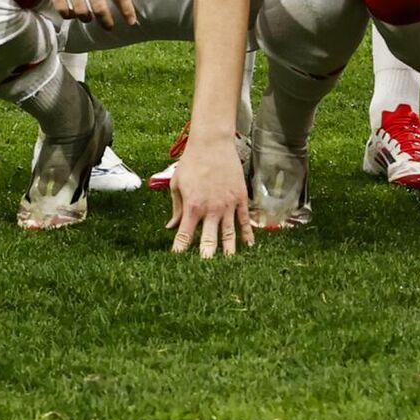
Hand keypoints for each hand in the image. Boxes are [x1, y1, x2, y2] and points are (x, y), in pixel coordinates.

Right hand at [28, 0, 136, 28]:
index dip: (127, 10)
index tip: (132, 22)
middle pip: (100, 7)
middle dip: (107, 21)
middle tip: (109, 27)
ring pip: (81, 11)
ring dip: (86, 18)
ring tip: (88, 17)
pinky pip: (62, 9)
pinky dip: (69, 15)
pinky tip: (71, 13)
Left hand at [169, 132, 252, 258]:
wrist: (212, 142)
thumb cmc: (191, 161)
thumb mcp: (177, 184)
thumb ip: (176, 208)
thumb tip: (171, 228)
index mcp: (192, 206)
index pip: (184, 236)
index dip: (180, 252)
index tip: (177, 266)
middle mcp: (211, 209)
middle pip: (208, 241)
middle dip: (205, 259)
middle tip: (204, 277)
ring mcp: (227, 204)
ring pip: (229, 235)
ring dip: (228, 252)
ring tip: (228, 269)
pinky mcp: (240, 197)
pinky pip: (244, 220)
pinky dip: (247, 234)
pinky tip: (249, 247)